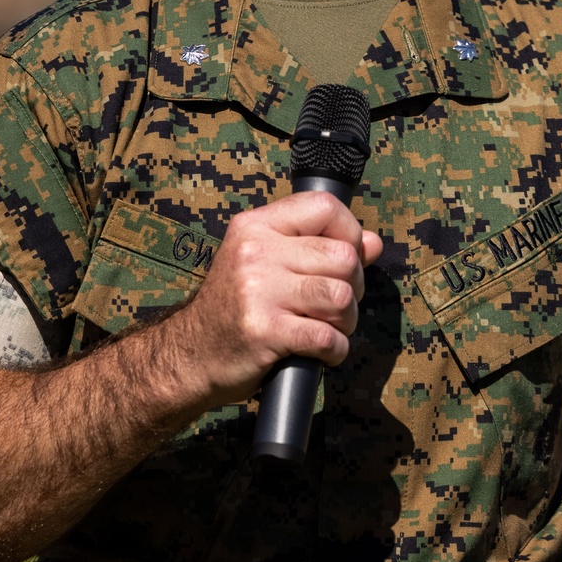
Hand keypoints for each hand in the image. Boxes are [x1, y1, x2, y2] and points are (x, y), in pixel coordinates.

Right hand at [161, 191, 382, 408]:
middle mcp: (255, 252)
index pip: (324, 206)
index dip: (349, 232)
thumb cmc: (235, 307)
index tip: (345, 257)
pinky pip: (328, 337)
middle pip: (343, 258)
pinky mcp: (265, 331)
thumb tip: (372, 242)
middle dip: (354, 286)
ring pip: (341, 296)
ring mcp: (258, 291)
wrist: (190, 354)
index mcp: (256, 226)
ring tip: (328, 326)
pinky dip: (335, 350)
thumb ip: (318, 247)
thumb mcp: (267, 262)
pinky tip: (322, 351)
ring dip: (346, 320)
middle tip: (336, 304)